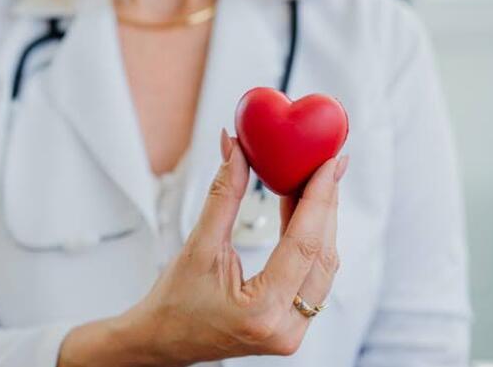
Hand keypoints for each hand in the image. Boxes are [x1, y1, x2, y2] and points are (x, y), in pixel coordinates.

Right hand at [58, 130, 346, 366]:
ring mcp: (292, 331)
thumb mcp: (197, 246)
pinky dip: (312, 242)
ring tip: (316, 183)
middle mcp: (286, 328)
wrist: (162, 340)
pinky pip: (314, 278)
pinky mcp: (292, 326)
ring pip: (324, 267)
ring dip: (322, 222)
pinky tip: (304, 213)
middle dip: (327, 204)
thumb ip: (224, 197)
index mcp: (261, 312)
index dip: (320, 198)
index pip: (304, 244)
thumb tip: (236, 151)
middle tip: (329, 164)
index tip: (330, 163)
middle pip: (322, 254)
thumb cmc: (173, 303)